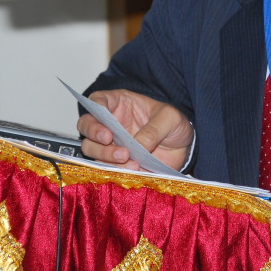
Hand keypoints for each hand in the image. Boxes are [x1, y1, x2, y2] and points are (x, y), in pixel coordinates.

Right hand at [76, 89, 193, 170]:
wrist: (184, 146)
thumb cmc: (173, 124)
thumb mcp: (170, 118)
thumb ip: (154, 129)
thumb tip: (138, 146)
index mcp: (120, 104)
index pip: (97, 101)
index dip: (94, 110)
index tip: (106, 125)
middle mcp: (110, 123)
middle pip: (86, 126)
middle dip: (95, 135)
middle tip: (110, 141)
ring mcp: (111, 144)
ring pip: (91, 149)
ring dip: (104, 155)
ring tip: (126, 158)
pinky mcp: (116, 163)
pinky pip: (106, 167)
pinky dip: (115, 169)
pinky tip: (132, 169)